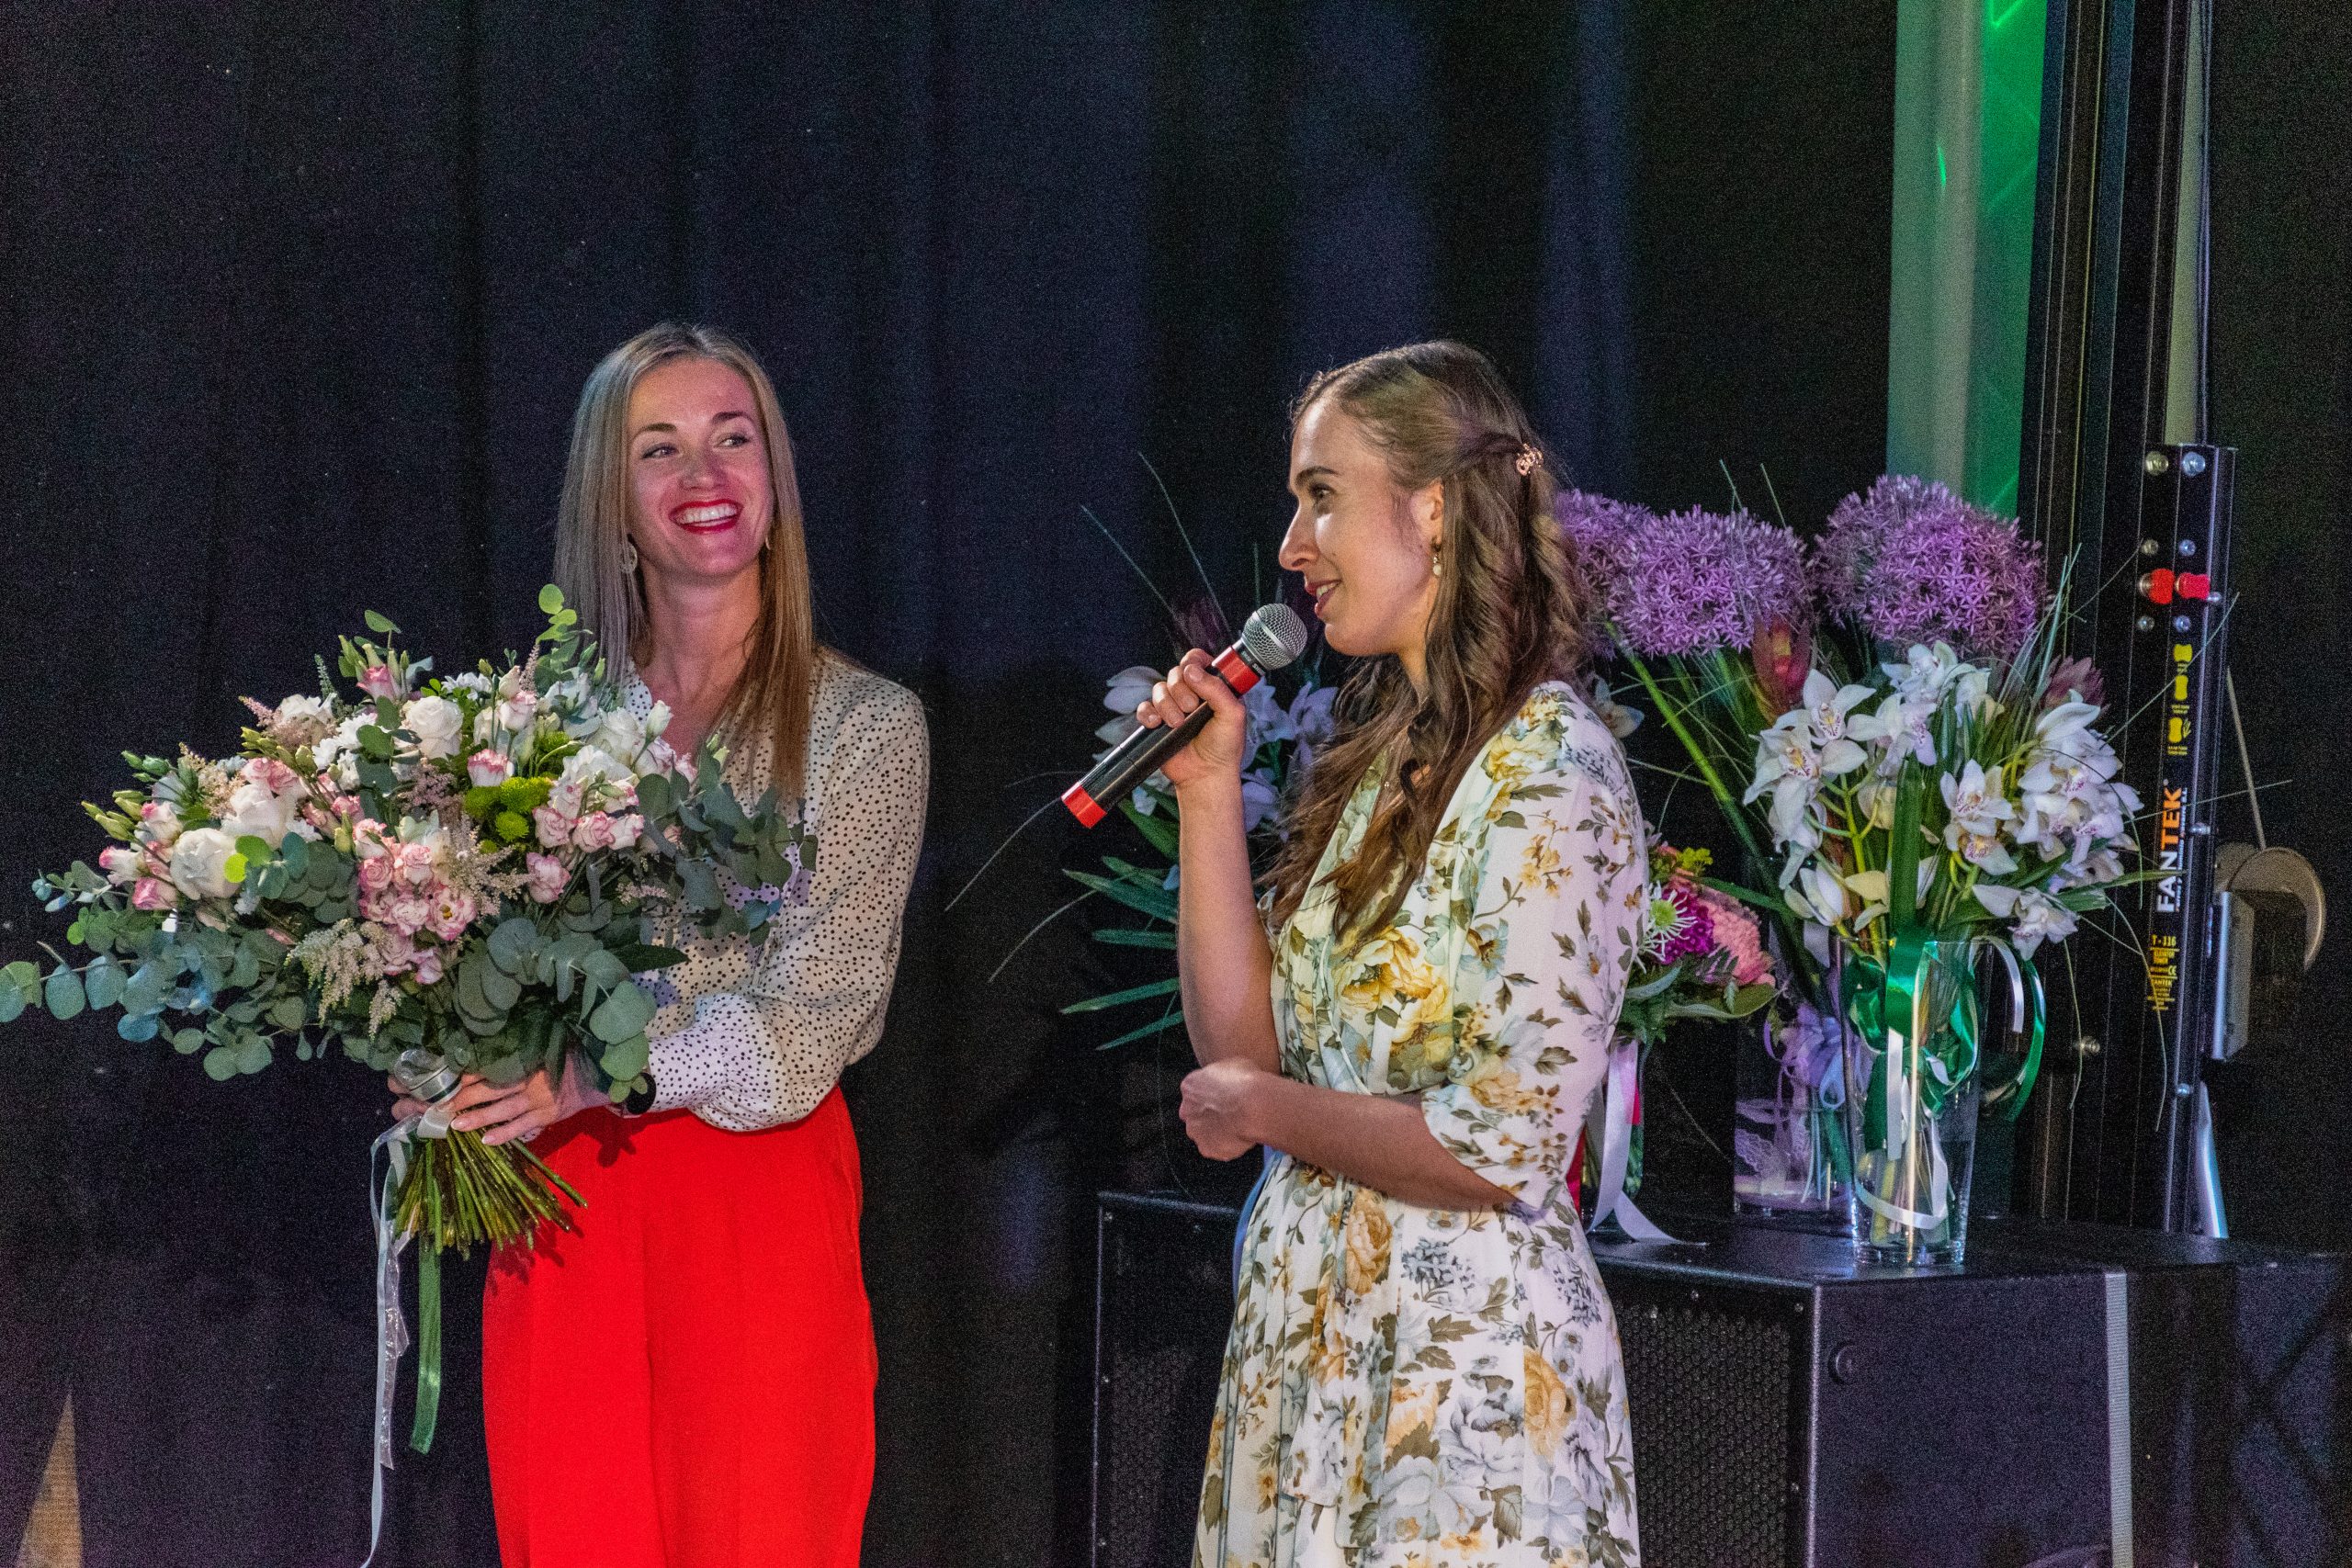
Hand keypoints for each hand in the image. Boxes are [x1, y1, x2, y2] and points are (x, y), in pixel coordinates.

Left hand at [386, 1056, 598, 1145]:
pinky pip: (523, 1127)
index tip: (437, 1081)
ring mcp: (538, 1098)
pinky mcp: (548, 1115)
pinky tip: (486, 1140)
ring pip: (503, 1109)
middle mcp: (527, 1078)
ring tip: (455, 1125)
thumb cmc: (560, 1059)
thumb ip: (510, 1055)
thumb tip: (469, 1061)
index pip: (485, 1067)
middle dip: (460, 1099)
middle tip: (435, 1107)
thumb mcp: (537, 1050)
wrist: (595, 1074)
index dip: (460, 1076)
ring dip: (478, 1117)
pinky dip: (505, 1134)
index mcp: (522, 1059)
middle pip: (488, 1089)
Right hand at [1136, 649, 1249, 792]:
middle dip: (1181, 690)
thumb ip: (1217, 689)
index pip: (1197, 661)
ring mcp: (1173, 707)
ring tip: (1179, 724)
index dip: (1193, 662)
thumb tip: (1192, 671)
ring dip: (1167, 706)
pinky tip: (1158, 725)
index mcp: (1211, 688)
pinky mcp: (1157, 722)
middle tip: (1192, 708)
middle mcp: (1191, 694)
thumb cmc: (1225, 746)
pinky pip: (1144, 708)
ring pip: (1159, 689)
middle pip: (1175, 673)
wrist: (1206, 774)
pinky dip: (1149, 715)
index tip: (1194, 672)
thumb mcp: (1232, 714)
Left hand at [1179, 1057, 1269, 1160]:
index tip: (1224, 1098)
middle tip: (1230, 1114)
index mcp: (1190, 1085)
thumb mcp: (1234, 1064)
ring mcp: (1196, 1131)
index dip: (1211, 1096)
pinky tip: (1241, 1138)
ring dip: (1217, 1132)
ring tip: (1238, 1127)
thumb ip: (1224, 1075)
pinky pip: (1217, 1149)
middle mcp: (1188, 1109)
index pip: (1194, 1092)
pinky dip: (1227, 1146)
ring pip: (1204, 1134)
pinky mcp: (1208, 1149)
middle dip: (1209, 1116)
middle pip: (1196, 1115)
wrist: (1253, 1106)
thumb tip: (1232, 1077)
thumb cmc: (1246, 1082)